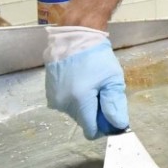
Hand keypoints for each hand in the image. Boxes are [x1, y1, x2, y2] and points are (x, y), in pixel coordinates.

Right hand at [44, 25, 127, 139]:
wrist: (74, 37)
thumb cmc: (96, 56)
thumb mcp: (112, 79)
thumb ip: (114, 104)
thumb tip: (118, 125)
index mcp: (80, 102)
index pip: (90, 131)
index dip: (103, 127)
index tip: (110, 116)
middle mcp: (63, 104)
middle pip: (83, 121)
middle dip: (94, 113)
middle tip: (102, 93)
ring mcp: (54, 98)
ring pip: (74, 112)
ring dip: (84, 105)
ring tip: (90, 84)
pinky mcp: (50, 92)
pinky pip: (66, 103)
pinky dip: (74, 98)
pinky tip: (80, 82)